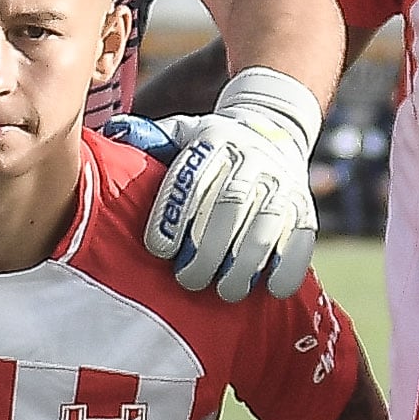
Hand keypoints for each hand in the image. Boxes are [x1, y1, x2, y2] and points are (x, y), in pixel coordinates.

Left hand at [137, 72, 323, 301]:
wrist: (273, 128)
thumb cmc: (211, 146)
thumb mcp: (181, 132)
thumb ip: (149, 139)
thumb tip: (113, 135)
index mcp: (214, 138)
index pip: (193, 176)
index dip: (174, 215)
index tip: (159, 251)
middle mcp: (252, 155)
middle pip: (231, 204)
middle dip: (208, 248)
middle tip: (189, 280)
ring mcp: (283, 181)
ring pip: (268, 224)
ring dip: (246, 263)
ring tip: (226, 291)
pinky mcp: (306, 206)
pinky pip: (303, 238)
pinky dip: (289, 266)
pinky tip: (270, 290)